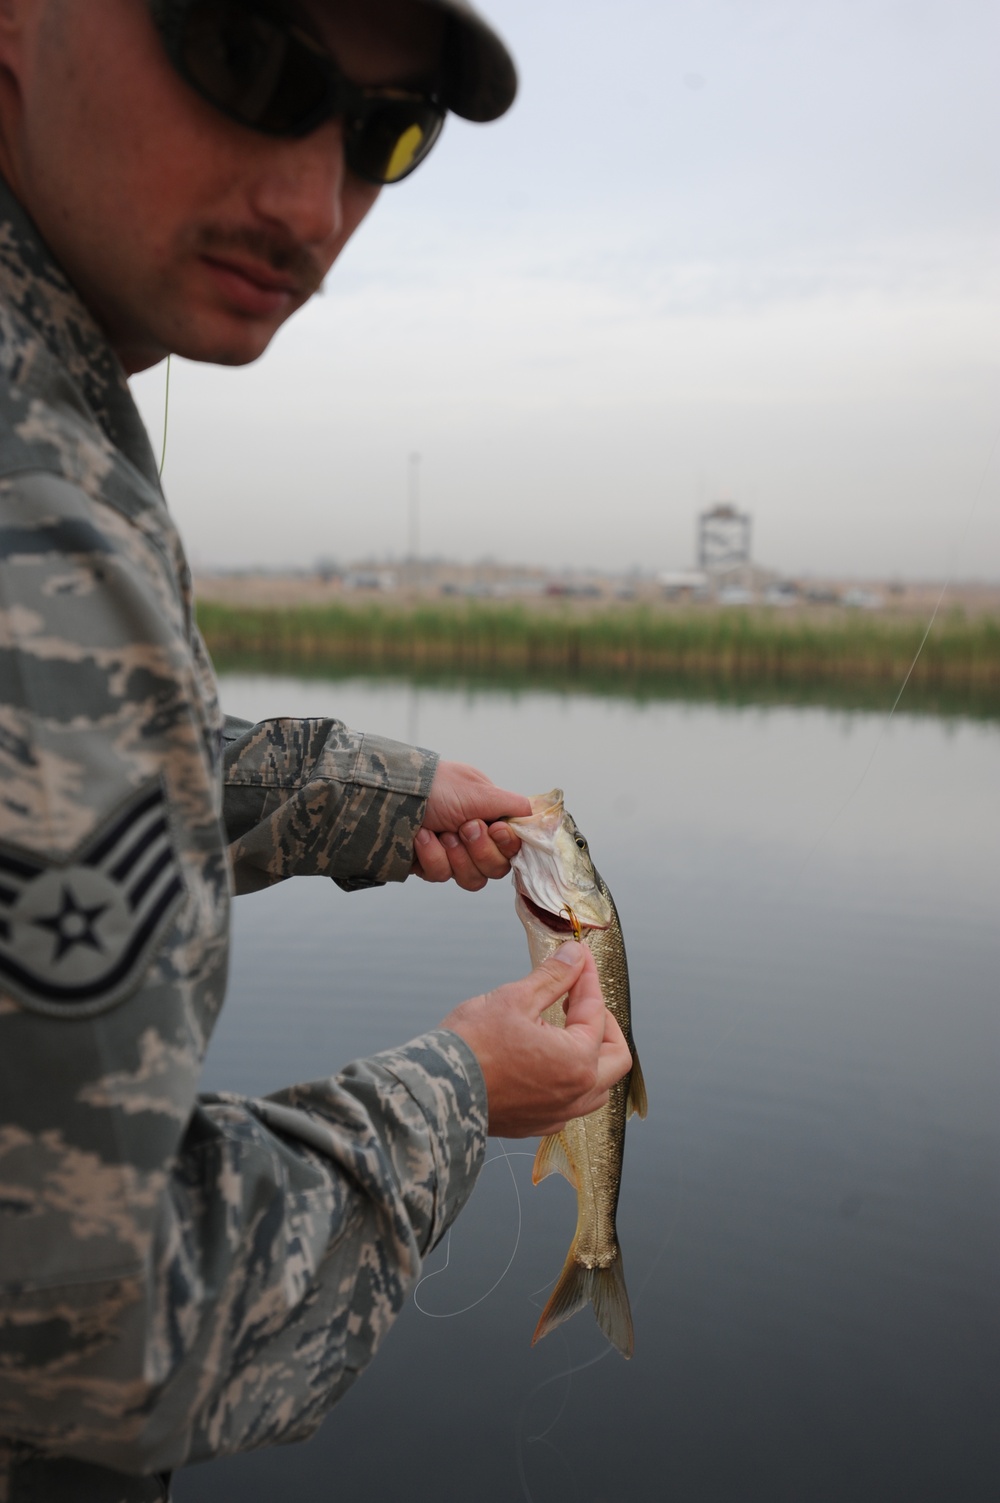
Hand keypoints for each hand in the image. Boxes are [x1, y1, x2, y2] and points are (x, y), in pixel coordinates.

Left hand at [413, 760, 530, 890]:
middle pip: (497, 868)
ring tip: (441, 833)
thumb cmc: (436, 787)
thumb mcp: (479, 790)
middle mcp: (474, 838)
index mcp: (490, 816)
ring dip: (456, 856)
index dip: (507, 844)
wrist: (390, 796)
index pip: (514, 846)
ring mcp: (452, 855)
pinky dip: (432, 856)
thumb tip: (540, 816)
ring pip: (473, 879)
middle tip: (463, 827)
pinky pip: (442, 876)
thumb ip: (514, 805)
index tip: (495, 829)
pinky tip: (422, 838)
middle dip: (480, 850)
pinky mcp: (429, 866)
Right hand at [441, 944, 632, 1136]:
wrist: (435, 1092)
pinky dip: (569, 1080)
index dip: (587, 980)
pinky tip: (548, 1061)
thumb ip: (553, 977)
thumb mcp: (515, 999)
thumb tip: (574, 955)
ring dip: (591, 1056)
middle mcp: (575, 1094)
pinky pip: (570, 1104)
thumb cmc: (472, 1046)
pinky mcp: (535, 1125)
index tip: (579, 960)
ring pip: (596, 1086)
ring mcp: (557, 1115)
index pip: (596, 1012)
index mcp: (577, 1061)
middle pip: (614, 1057)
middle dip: (604, 1024)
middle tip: (580, 1000)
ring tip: (566, 1030)